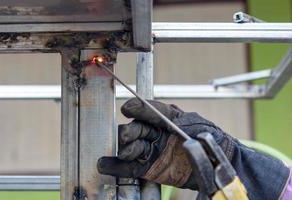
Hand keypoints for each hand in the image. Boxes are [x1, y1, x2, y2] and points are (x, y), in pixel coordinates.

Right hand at [97, 98, 234, 187]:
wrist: (217, 166)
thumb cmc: (212, 141)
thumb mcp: (204, 127)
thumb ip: (190, 122)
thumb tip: (175, 122)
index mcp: (168, 119)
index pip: (151, 111)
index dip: (139, 109)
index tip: (127, 108)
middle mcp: (157, 133)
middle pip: (136, 129)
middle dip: (129, 131)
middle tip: (126, 136)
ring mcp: (153, 151)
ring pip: (132, 147)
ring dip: (124, 149)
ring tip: (123, 153)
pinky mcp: (151, 168)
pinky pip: (132, 168)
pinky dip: (118, 167)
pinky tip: (106, 165)